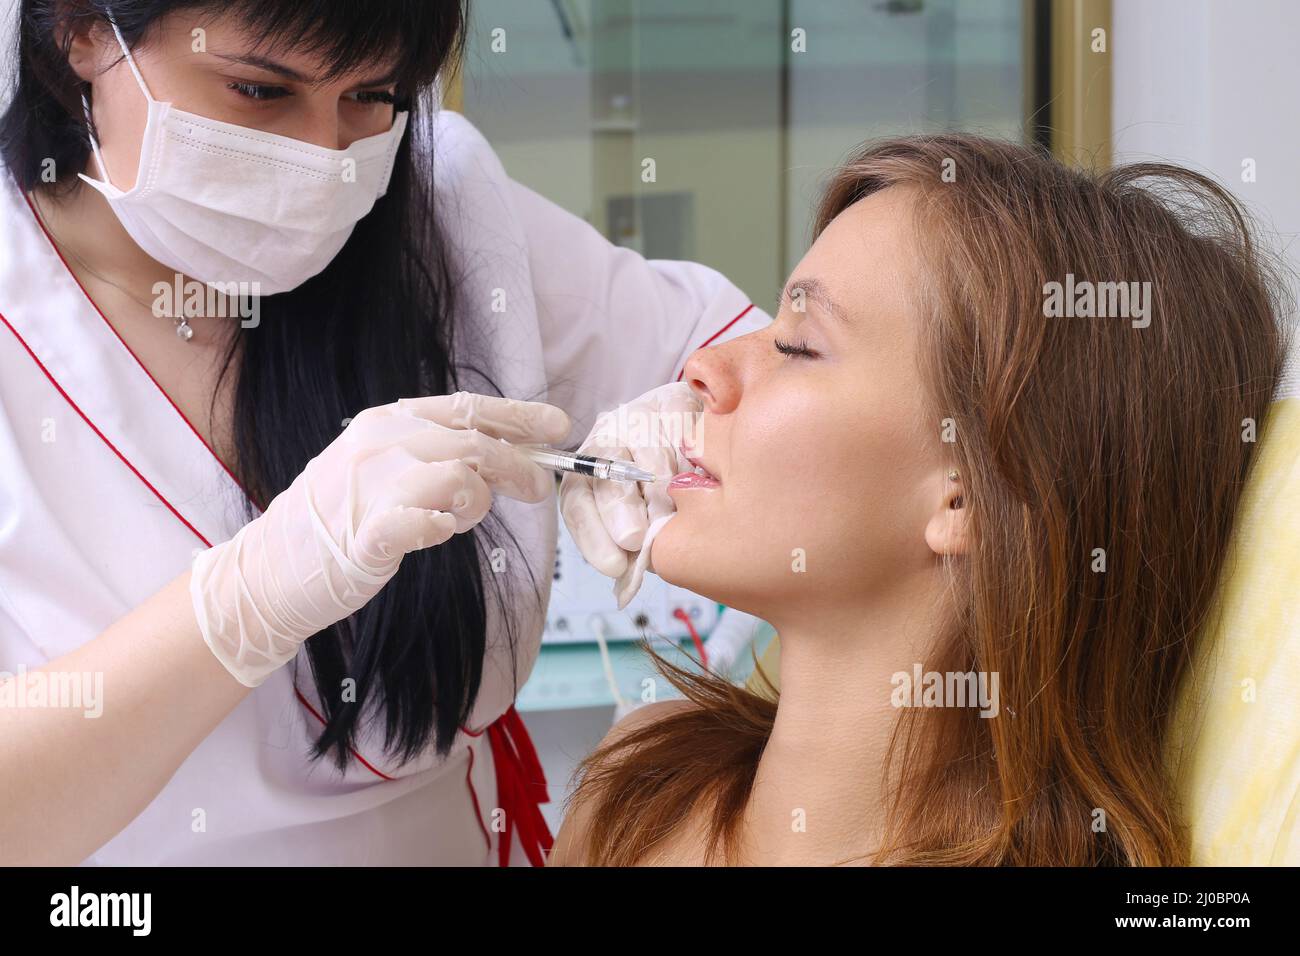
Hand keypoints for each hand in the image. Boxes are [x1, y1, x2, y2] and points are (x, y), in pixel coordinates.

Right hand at [190, 392, 570, 685]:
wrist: (269, 570)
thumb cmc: (336, 523)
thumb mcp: (383, 468)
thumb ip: (435, 454)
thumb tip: (503, 453)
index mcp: (386, 421)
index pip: (467, 407)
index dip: (519, 415)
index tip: (558, 428)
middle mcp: (379, 443)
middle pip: (474, 442)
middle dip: (519, 465)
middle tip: (540, 488)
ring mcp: (371, 486)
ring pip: (461, 477)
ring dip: (476, 504)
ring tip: (459, 521)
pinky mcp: (367, 533)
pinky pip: (430, 523)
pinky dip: (444, 530)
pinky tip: (435, 534)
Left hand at [559, 382, 697, 601]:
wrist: (699, 436)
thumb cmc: (668, 490)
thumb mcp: (643, 521)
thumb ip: (634, 545)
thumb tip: (629, 573)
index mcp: (590, 472)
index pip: (577, 502)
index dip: (592, 535)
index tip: (613, 566)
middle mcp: (608, 438)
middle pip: (605, 469)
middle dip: (619, 507)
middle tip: (634, 538)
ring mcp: (641, 415)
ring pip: (647, 450)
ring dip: (663, 488)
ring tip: (679, 517)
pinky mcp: (675, 400)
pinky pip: (683, 429)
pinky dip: (696, 459)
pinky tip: (707, 481)